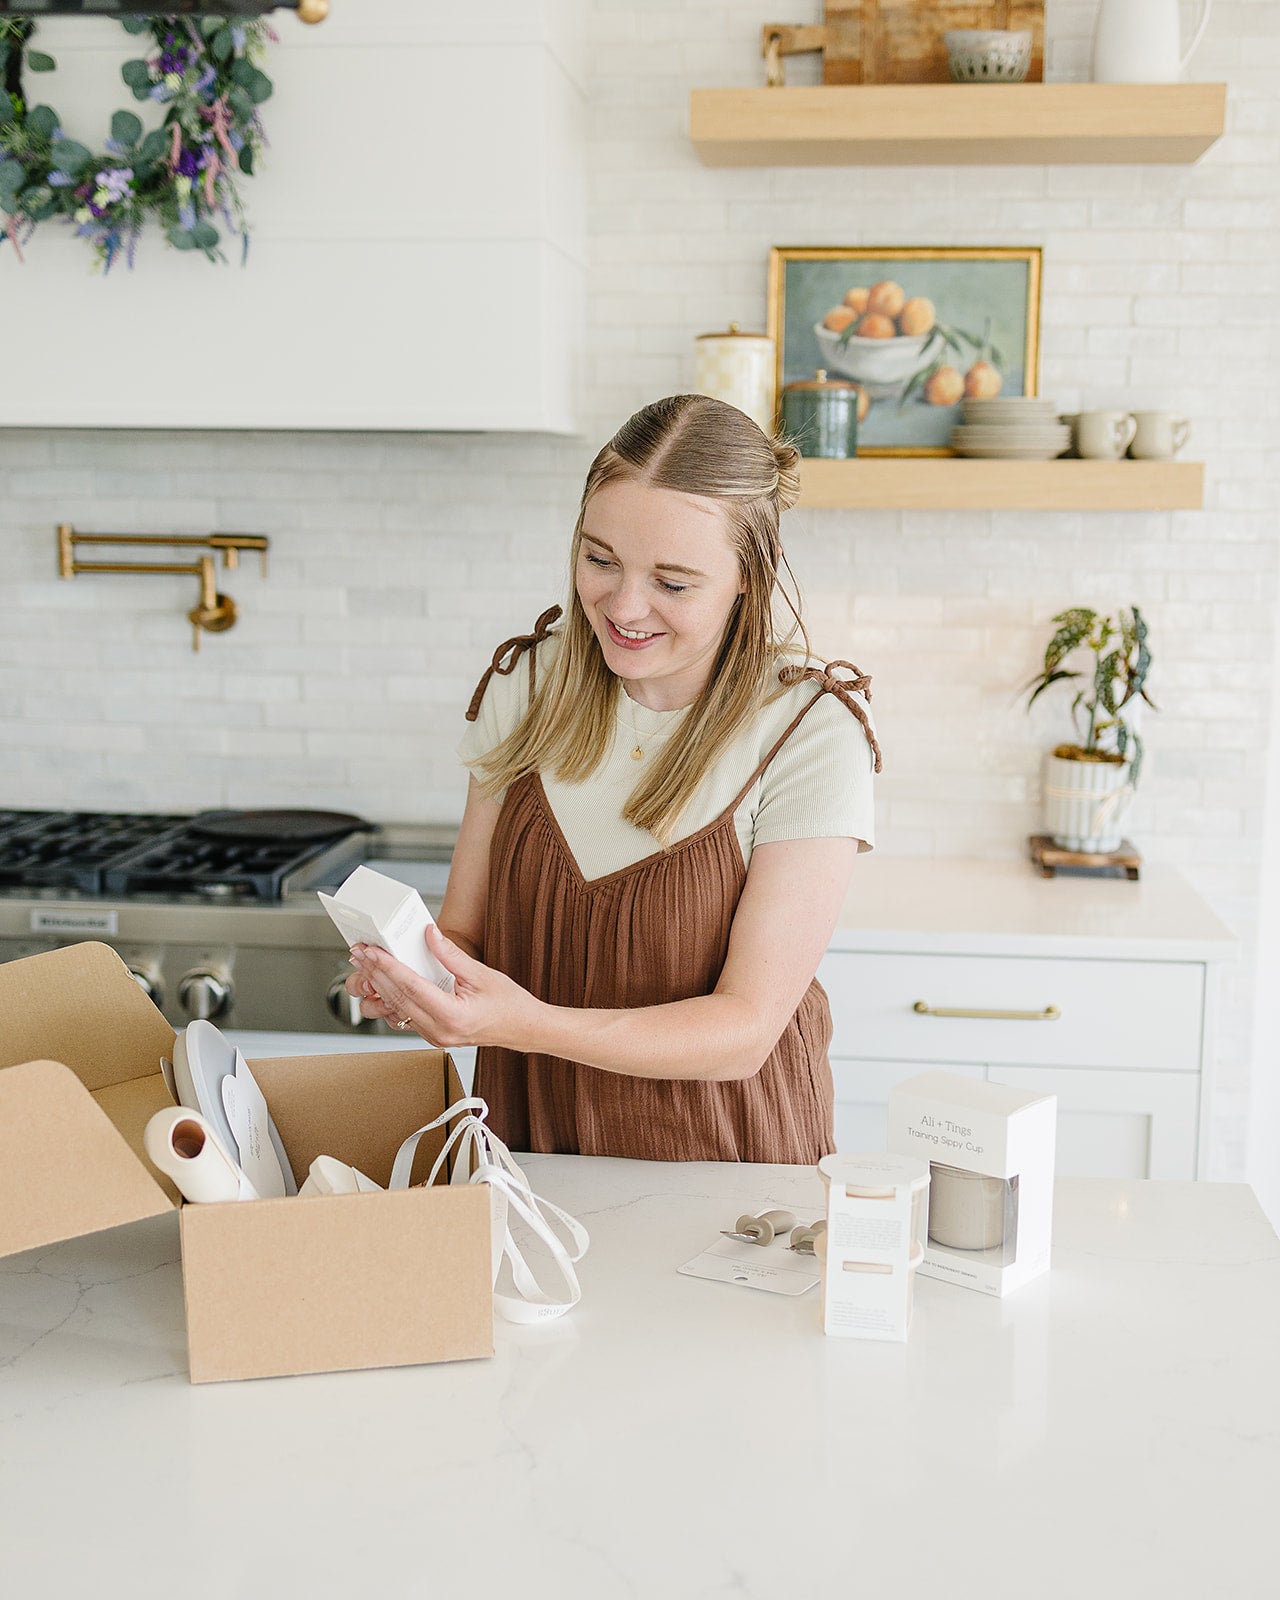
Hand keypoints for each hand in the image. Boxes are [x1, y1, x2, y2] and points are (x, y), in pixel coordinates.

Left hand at [344, 923, 538, 1048]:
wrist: (522, 1029)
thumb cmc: (508, 1004)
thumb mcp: (481, 974)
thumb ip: (450, 955)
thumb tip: (429, 933)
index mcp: (452, 1016)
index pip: (411, 987)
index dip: (389, 967)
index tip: (372, 952)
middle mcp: (439, 1031)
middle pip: (398, 999)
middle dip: (376, 973)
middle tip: (359, 953)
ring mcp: (434, 1036)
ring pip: (398, 1009)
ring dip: (379, 986)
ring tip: (364, 965)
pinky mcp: (433, 1035)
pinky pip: (406, 1017)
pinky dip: (392, 999)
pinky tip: (381, 984)